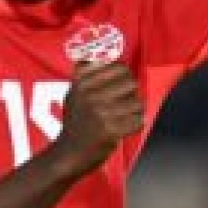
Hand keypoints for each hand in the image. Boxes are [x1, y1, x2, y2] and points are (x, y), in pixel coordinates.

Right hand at [49, 61, 144, 176]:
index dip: (124, 76)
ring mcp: (101, 112)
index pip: (119, 66)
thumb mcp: (73, 92)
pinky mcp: (111, 130)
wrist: (68, 153)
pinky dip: (135, 126)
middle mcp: (90, 94)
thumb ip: (87, 73)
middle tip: (123, 103)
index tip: (118, 86)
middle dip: (131, 93)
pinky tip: (123, 128)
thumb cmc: (75, 122)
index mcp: (82, 81)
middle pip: (131, 82)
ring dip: (135, 111)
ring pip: (138, 102)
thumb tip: (108, 54)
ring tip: (123, 117)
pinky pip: (138, 121)